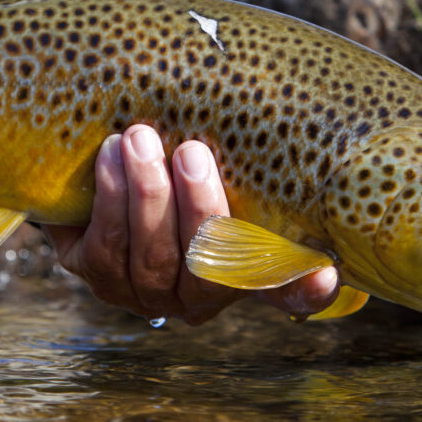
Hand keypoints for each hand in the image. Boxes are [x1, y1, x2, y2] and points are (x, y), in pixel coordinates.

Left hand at [44, 124, 339, 323]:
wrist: (99, 170)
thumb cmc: (177, 165)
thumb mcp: (218, 167)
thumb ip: (250, 168)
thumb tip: (299, 124)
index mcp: (243, 272)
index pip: (287, 291)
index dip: (308, 289)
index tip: (325, 272)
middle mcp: (198, 297)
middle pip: (208, 267)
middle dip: (199, 207)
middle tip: (192, 151)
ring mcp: (145, 293)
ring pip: (153, 257)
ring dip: (146, 194)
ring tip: (139, 138)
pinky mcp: (96, 276)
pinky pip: (105, 248)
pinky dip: (109, 197)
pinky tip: (110, 154)